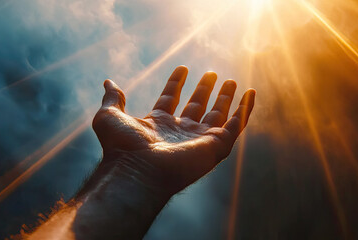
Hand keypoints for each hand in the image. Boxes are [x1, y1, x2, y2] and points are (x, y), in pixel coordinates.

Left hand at [92, 66, 254, 193]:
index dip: (175, 83)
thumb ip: (112, 98)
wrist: (137, 171)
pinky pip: (235, 126)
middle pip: (196, 107)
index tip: (182, 68)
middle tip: (211, 74)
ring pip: (217, 115)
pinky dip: (245, 110)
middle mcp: (180, 133)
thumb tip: (108, 81)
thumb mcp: (110, 116)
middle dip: (204, 90)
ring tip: (232, 81)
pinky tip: (250, 95)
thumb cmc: (121, 148)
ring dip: (226, 99)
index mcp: (158, 125)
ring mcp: (199, 140)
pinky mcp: (215, 147)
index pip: (170, 99)